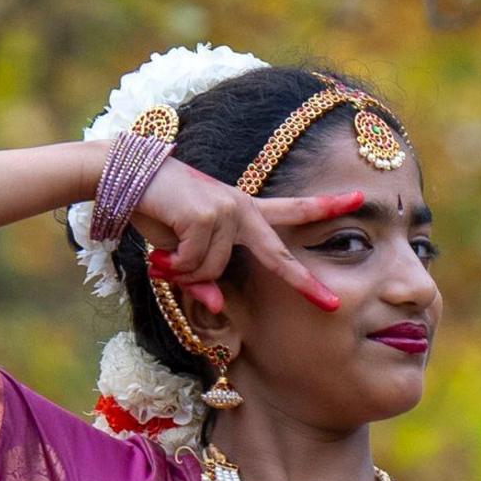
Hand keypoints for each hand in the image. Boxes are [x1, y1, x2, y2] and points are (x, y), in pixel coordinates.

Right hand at [129, 157, 363, 317]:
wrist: (121, 174)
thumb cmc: (156, 211)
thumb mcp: (184, 251)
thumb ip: (205, 278)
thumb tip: (218, 306)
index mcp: (244, 210)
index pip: (292, 210)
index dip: (325, 206)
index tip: (359, 200)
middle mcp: (241, 208)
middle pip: (278, 255)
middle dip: (304, 283)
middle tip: (332, 305)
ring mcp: (226, 210)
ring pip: (216, 269)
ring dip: (188, 270)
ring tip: (168, 254)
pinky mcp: (207, 215)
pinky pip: (197, 262)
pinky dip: (177, 264)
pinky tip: (163, 248)